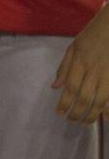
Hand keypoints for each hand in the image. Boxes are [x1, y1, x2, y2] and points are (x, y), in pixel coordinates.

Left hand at [53, 5, 108, 123]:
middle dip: (77, 112)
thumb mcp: (73, 47)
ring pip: (100, 100)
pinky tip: (106, 117)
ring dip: (92, 114)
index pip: (70, 87)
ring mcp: (108, 75)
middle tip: (71, 121)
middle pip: (84, 97)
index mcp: (80, 62)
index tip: (59, 113)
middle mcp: (94, 70)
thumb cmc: (92, 36)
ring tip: (85, 122)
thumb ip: (64, 67)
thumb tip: (55, 87)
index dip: (64, 103)